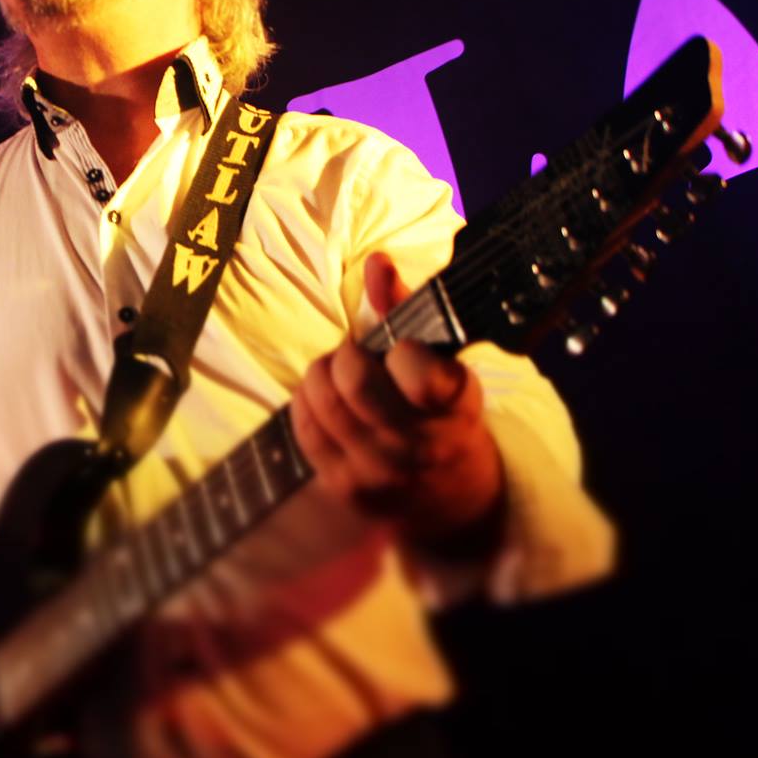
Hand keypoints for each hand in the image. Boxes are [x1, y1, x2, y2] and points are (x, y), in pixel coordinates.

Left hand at [293, 251, 504, 552]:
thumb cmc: (442, 413)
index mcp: (452, 409)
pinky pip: (304, 427)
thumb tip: (376, 261)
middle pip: (354, 381)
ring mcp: (378, 471)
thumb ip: (407, 309)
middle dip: (348, 356)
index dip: (404, 352)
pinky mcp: (345, 488)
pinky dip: (308, 401)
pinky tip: (327, 399)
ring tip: (341, 376)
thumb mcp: (443, 364)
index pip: (420, 374)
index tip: (405, 351)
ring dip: (323, 374)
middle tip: (357, 357)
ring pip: (321, 400)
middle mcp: (417, 446)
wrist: (451, 496)